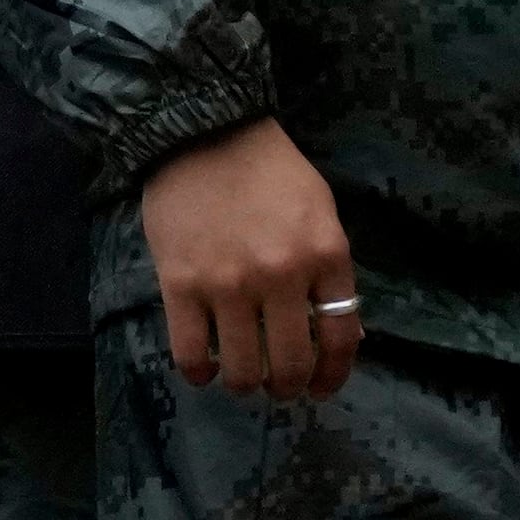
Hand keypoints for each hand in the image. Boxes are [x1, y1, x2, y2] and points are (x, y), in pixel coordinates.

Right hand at [138, 116, 362, 402]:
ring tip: (241, 376)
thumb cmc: (268, 171)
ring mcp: (228, 283)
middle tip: (278, 385)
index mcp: (325, 255)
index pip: (340, 338)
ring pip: (243, 369)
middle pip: (291, 364)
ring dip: (246, 384)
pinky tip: (203, 369)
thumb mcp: (320, 212)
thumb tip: (339, 337)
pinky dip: (200, 373)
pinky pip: (191, 353)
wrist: (201, 130)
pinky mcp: (179, 283)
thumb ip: (331, 272)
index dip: (332, 376)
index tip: (320, 389)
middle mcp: (281, 275)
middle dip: (287, 387)